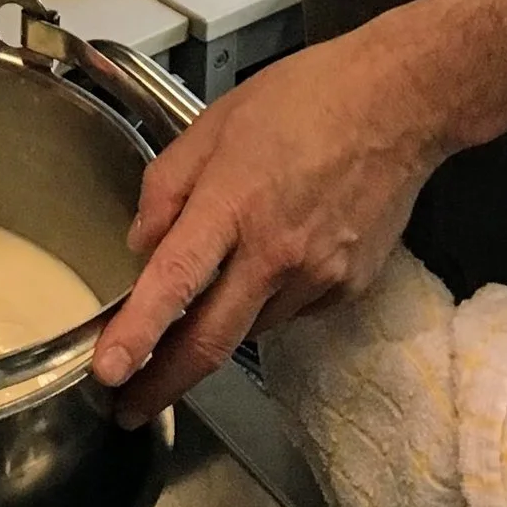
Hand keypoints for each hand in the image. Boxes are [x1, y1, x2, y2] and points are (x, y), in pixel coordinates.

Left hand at [91, 20, 445, 421]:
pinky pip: (290, 312)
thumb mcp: (214, 122)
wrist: (398, 105)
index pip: (174, 282)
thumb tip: (141, 244)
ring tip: (205, 299)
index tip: (108, 373)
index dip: (138, 333)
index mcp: (233, 203)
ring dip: (216, 329)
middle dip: (162, 383)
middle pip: (210, 340)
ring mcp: (317, 277)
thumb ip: (167, 186)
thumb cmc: (305, 99)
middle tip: (127, 408)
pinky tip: (272, 260)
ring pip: (249, 327)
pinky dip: (266, 301)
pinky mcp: (348, 289)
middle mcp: (276, 252)